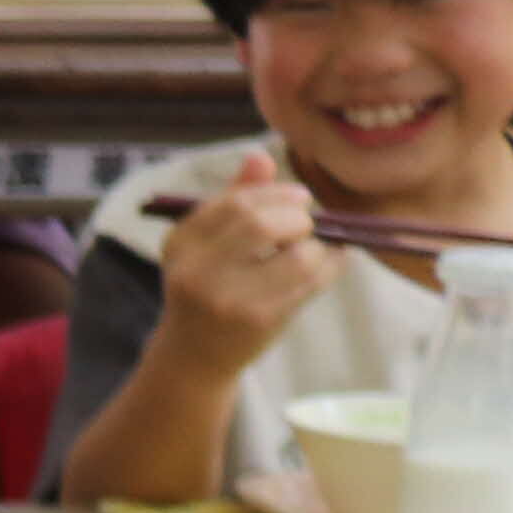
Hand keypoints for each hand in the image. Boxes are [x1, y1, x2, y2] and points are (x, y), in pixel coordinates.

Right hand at [153, 150, 329, 365]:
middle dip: (297, 217)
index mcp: (181, 243)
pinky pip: (313, 281)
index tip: (297, 199)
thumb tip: (260, 155)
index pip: (235, 202)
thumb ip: (232, 199)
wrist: (194, 357)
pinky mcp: (259, 320)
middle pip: (263, 224)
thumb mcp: (205, 244)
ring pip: (298, 255)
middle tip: (306, 223)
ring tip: (313, 249)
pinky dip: (330, 266)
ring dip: (317, 246)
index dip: (276, 193)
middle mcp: (197, 271)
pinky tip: (327, 264)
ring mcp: (228, 299)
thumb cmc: (206, 289)